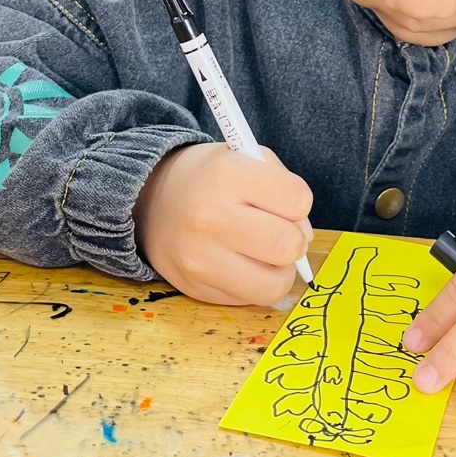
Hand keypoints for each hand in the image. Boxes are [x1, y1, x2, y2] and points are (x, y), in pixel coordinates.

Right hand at [133, 142, 313, 306]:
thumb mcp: (245, 157)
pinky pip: (249, 299)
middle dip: (294, 240)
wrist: (150, 200)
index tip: (283, 201)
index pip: (297, 200)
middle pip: (288, 246)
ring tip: (264, 254)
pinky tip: (239, 263)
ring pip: (273, 285)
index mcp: (226, 175)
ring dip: (278, 271)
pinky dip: (254, 284)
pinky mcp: (195, 288)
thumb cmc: (211, 178)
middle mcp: (209, 218)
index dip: (299, 202)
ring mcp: (199, 259)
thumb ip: (284, 186)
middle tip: (279, 232)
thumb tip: (305, 238)